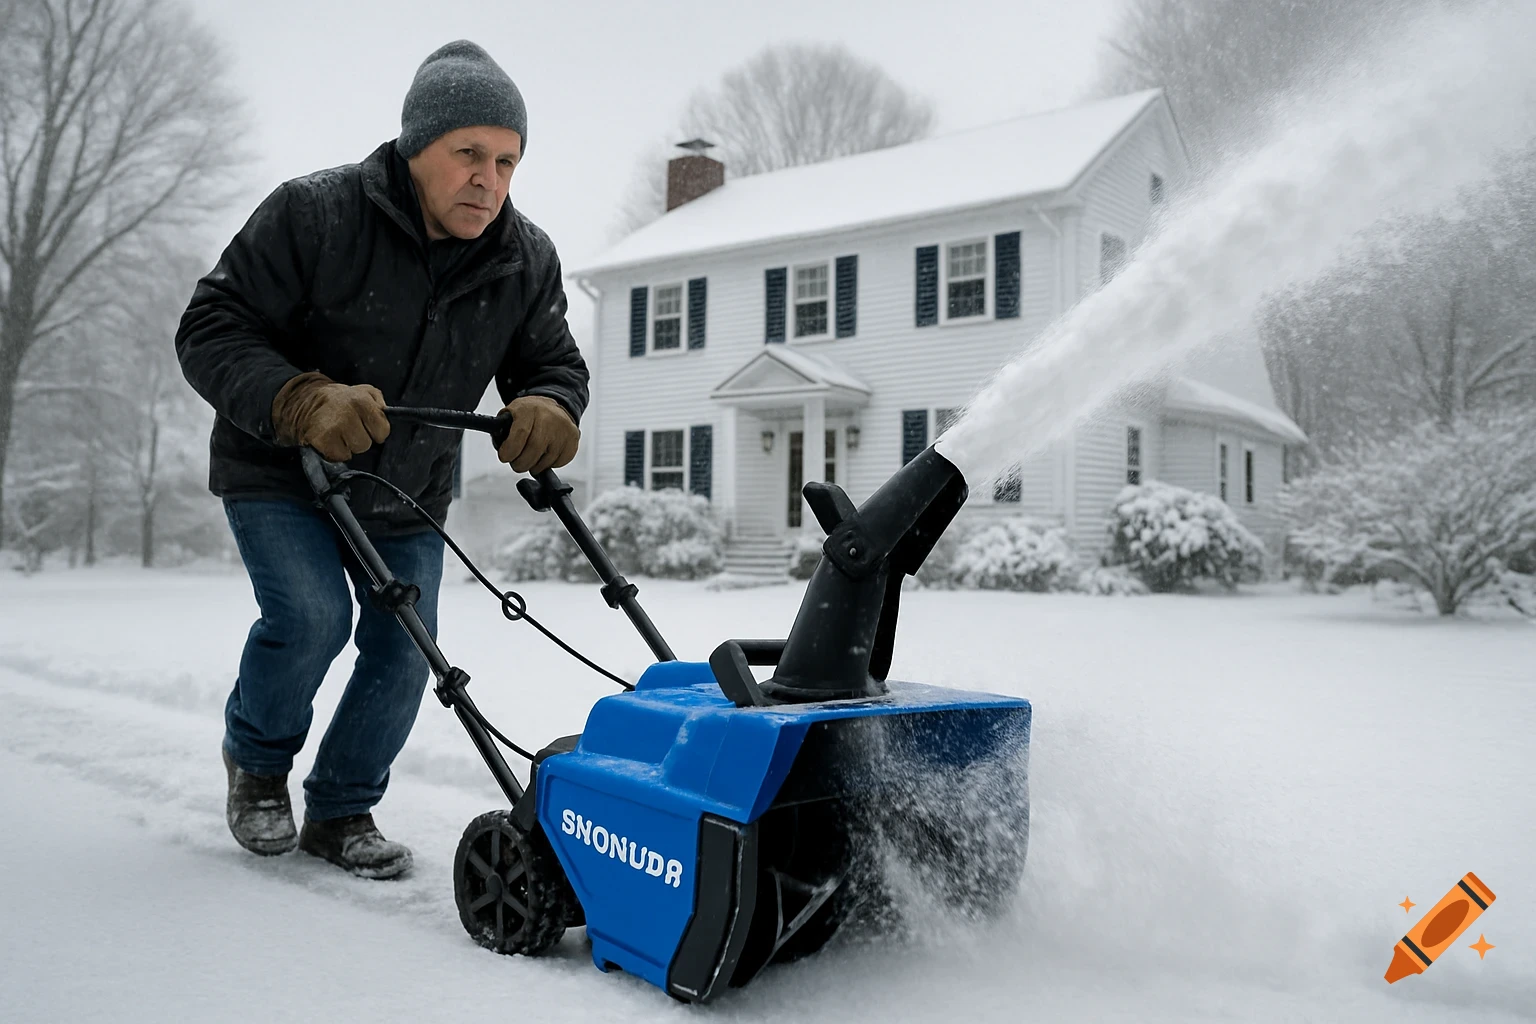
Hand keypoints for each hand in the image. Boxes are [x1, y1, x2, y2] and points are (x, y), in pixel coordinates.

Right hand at [271, 371, 390, 461]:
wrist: (304, 401)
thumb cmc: (339, 400)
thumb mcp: (364, 392)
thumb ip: (379, 402)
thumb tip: (386, 414)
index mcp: (361, 400)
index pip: (383, 431)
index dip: (375, 431)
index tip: (365, 425)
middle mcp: (347, 412)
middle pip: (367, 444)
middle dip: (360, 439)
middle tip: (348, 428)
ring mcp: (333, 427)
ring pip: (354, 452)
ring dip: (347, 446)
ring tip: (338, 433)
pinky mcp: (320, 440)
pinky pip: (338, 457)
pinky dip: (334, 452)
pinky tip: (329, 439)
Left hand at [497, 395, 578, 474]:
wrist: (552, 407)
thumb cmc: (529, 414)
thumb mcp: (510, 414)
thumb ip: (501, 430)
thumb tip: (501, 449)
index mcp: (529, 409)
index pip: (520, 433)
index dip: (510, 450)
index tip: (505, 457)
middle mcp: (548, 416)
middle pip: (534, 449)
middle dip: (521, 463)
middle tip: (517, 465)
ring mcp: (563, 428)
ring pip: (547, 459)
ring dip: (535, 466)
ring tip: (530, 461)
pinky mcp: (573, 438)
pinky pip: (559, 461)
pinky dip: (549, 465)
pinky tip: (544, 457)